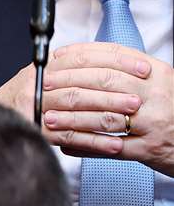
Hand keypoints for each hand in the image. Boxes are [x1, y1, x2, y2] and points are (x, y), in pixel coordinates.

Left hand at [30, 43, 173, 173]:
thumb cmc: (171, 109)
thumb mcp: (157, 82)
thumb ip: (127, 69)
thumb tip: (86, 58)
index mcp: (158, 73)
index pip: (114, 57)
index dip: (81, 56)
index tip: (56, 59)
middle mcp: (157, 95)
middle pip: (105, 83)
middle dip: (69, 83)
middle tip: (45, 86)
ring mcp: (155, 123)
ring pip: (105, 117)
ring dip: (72, 118)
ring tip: (49, 118)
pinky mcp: (150, 149)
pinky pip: (110, 148)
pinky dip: (85, 146)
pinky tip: (66, 144)